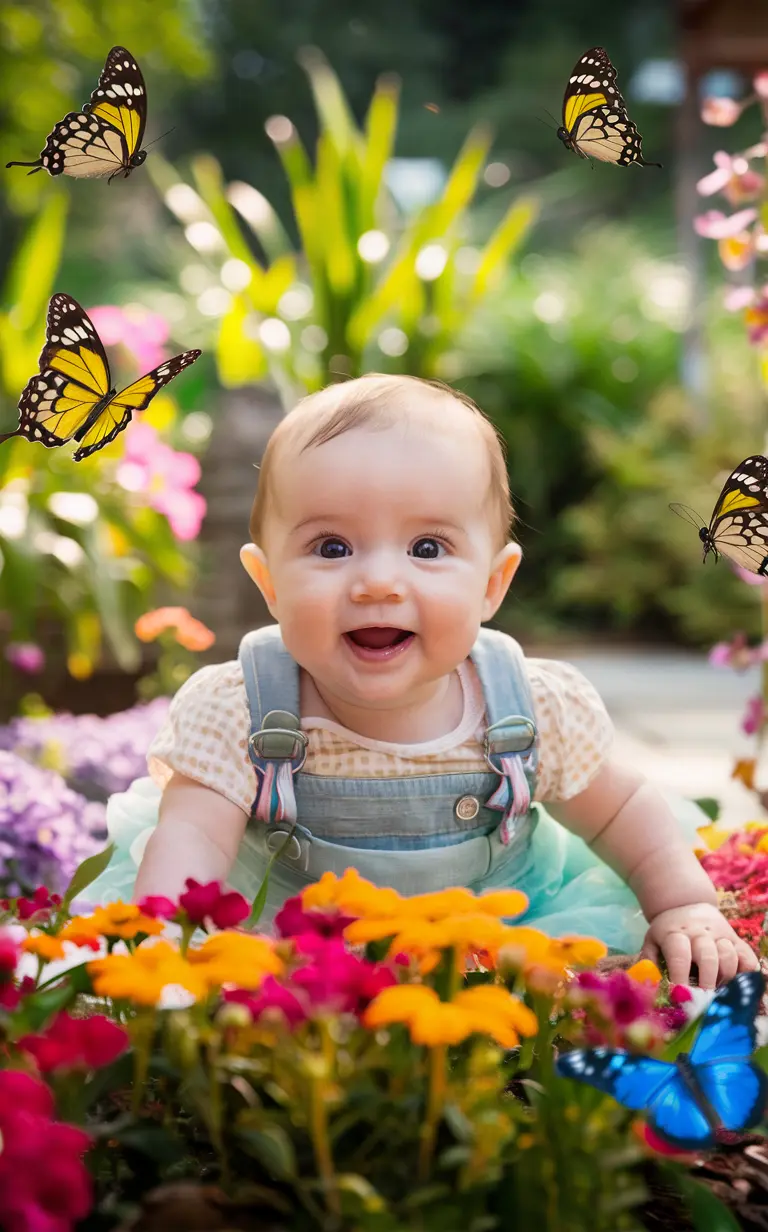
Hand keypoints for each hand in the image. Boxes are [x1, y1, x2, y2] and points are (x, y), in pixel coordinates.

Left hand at [640, 902, 758, 988]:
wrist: (686, 904)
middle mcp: (699, 933)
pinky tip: (737, 982)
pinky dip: (745, 971)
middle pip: (707, 955)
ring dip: (725, 977)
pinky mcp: (735, 939)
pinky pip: (746, 956)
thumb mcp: (652, 941)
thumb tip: (649, 986)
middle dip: (707, 981)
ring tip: (717, 992)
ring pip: (728, 955)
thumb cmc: (668, 932)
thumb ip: (648, 962)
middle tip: (704, 1000)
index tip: (680, 994)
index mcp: (675, 933)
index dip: (680, 974)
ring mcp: (719, 935)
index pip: (678, 953)